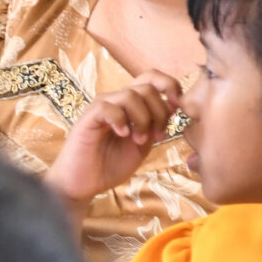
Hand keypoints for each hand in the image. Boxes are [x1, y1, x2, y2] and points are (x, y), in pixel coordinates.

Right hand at [44, 73, 183, 213]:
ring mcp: (101, 107)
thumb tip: (173, 105)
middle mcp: (115, 101)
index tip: (178, 107)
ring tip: (138, 140)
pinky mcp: (88, 118)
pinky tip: (123, 134)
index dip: (169, 85)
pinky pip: (108, 107)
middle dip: (159, 112)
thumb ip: (156, 125)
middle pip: (146, 86)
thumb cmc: (110, 165)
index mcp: (130, 105)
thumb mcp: (143, 144)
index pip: (151, 78)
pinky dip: (121, 120)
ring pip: (130, 95)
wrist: (83, 184)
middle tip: (157, 136)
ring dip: (142, 119)